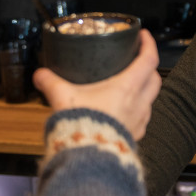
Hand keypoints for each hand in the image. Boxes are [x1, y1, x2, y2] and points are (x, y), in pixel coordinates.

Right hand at [33, 29, 161, 141]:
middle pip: (155, 79)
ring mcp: (139, 122)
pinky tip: (122, 112)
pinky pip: (142, 120)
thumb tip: (40, 74)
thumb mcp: (63, 97)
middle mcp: (139, 104)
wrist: (88, 158)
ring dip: (144, 91)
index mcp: (127, 87)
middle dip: (149, 67)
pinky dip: (137, 111)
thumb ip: (50, 83)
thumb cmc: (82, 125)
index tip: (144, 36)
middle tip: (137, 60)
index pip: (148, 59)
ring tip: (129, 86)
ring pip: (150, 100)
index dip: (148, 44)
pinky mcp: (134, 137)